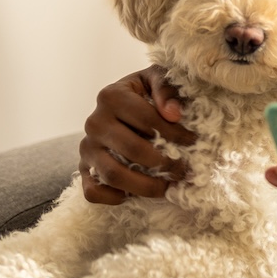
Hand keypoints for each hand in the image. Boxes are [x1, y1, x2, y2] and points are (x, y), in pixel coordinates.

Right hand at [78, 65, 195, 204]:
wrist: (120, 106)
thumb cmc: (144, 93)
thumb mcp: (156, 79)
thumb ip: (166, 89)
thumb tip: (174, 114)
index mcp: (111, 95)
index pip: (147, 120)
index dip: (174, 134)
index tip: (193, 142)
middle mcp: (94, 122)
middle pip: (132, 150)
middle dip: (163, 164)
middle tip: (183, 170)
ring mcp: (86, 148)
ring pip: (113, 175)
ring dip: (145, 186)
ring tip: (167, 187)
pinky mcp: (83, 169)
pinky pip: (93, 192)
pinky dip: (115, 198)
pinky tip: (137, 194)